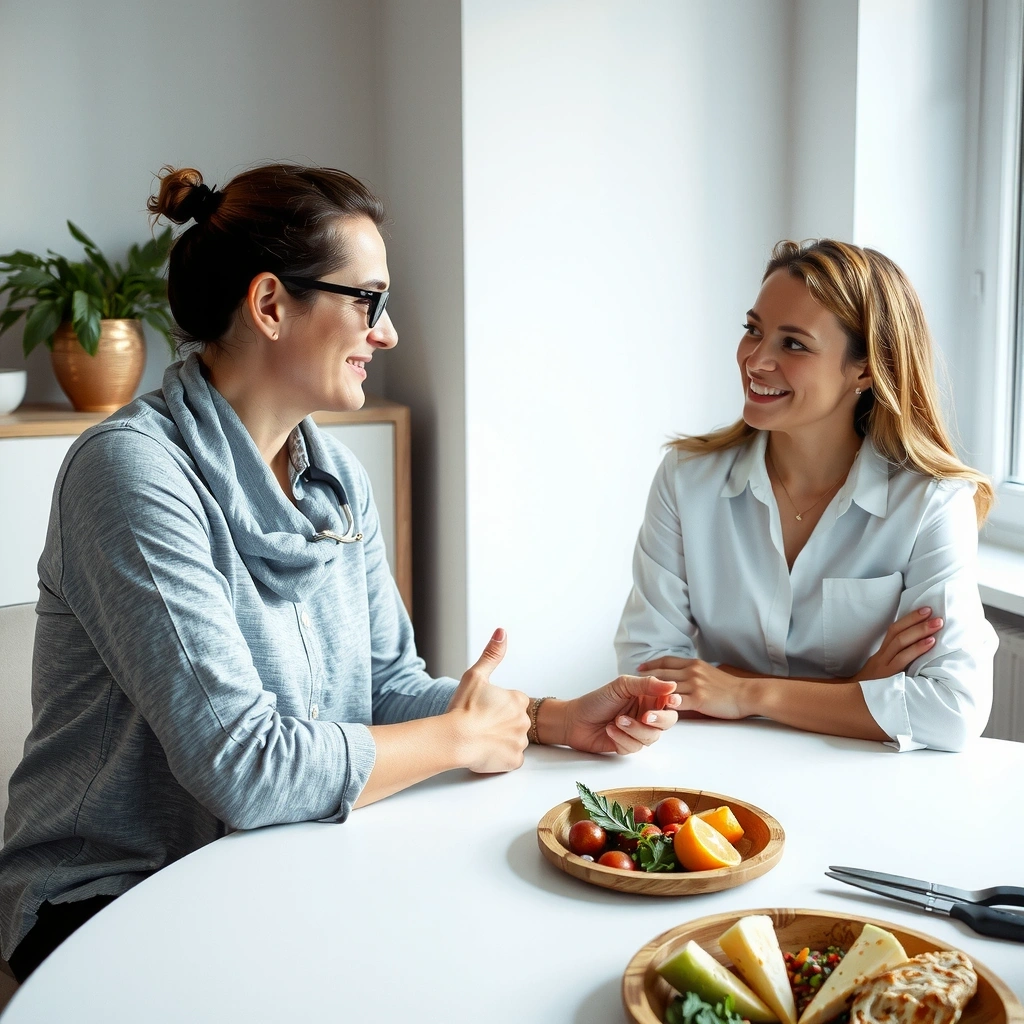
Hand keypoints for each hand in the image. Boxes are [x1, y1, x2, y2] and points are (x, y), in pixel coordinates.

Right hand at [447, 628, 530, 772]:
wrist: (455, 739)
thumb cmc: (462, 708)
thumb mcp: (475, 676)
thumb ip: (491, 655)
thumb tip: (502, 632)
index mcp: (517, 700)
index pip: (513, 703)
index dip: (496, 707)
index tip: (482, 710)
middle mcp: (523, 720)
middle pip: (514, 722)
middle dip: (500, 724)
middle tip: (479, 725)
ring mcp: (520, 742)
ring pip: (512, 740)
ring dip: (500, 740)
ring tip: (480, 739)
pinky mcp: (514, 761)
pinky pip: (510, 759)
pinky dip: (499, 757)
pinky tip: (485, 752)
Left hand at [548, 675, 680, 754]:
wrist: (574, 720)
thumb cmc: (596, 700)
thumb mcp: (621, 686)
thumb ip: (647, 684)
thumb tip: (671, 685)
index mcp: (646, 697)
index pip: (669, 701)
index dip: (674, 702)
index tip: (671, 701)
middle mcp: (645, 715)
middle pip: (667, 722)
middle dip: (658, 720)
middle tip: (645, 717)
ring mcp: (637, 732)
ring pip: (652, 737)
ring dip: (634, 730)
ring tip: (617, 721)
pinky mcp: (628, 746)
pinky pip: (635, 747)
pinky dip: (622, 739)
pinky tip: (610, 730)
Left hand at [636, 657, 750, 718]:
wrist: (747, 694)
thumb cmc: (730, 688)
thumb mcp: (709, 673)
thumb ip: (694, 675)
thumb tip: (681, 679)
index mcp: (693, 664)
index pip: (667, 661)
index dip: (652, 664)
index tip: (640, 667)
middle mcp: (692, 671)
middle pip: (662, 672)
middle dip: (645, 677)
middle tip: (630, 682)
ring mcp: (695, 684)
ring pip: (666, 686)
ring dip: (649, 692)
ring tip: (635, 697)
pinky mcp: (699, 698)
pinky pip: (677, 701)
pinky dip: (664, 704)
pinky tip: (653, 708)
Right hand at [853, 606, 942, 682]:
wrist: (853, 701)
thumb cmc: (873, 689)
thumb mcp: (882, 672)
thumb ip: (895, 662)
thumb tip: (919, 652)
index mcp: (881, 654)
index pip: (893, 630)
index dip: (909, 618)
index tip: (925, 610)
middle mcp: (881, 657)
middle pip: (896, 632)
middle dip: (916, 620)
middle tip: (934, 612)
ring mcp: (884, 665)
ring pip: (900, 642)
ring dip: (920, 630)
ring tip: (937, 624)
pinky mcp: (888, 675)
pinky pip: (902, 659)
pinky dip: (917, 649)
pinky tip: (930, 643)